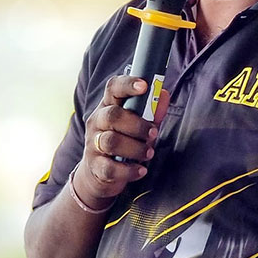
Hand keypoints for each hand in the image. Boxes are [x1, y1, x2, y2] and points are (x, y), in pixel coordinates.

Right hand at [73, 76, 162, 208]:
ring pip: (111, 141)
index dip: (128, 84)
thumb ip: (152, 111)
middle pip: (112, 115)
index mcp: (108, 106)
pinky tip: (140, 170)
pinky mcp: (95, 166)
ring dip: (135, 147)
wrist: (98, 173)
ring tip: (149, 152)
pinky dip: (129, 170)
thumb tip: (164, 94)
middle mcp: (97, 122)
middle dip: (137, 124)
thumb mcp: (137, 125)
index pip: (113, 88)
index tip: (144, 86)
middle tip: (153, 133)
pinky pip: (110, 168)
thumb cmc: (122, 142)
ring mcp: (93, 144)